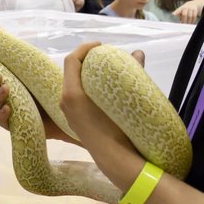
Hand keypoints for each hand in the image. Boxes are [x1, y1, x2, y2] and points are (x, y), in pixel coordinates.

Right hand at [0, 70, 66, 140]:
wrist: (65, 114)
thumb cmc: (50, 92)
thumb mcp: (36, 77)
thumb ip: (23, 67)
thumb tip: (11, 49)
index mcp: (8, 87)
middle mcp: (5, 100)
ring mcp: (9, 114)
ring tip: (6, 88)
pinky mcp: (15, 126)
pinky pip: (3, 122)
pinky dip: (3, 115)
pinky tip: (8, 108)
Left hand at [60, 42, 139, 158]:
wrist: (115, 159)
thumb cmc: (121, 128)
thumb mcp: (126, 99)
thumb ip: (132, 73)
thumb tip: (139, 53)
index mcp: (72, 94)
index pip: (71, 61)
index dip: (84, 48)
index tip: (100, 45)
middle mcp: (65, 101)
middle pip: (70, 71)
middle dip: (85, 59)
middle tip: (103, 55)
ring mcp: (67, 112)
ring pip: (71, 83)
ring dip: (85, 73)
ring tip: (103, 70)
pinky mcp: (73, 119)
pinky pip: (74, 95)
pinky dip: (85, 86)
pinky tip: (100, 88)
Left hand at [173, 0, 203, 23]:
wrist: (194, 4)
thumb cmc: (186, 8)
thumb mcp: (182, 10)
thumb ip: (179, 15)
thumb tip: (179, 20)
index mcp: (181, 8)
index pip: (178, 10)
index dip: (176, 12)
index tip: (173, 14)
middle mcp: (186, 8)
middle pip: (184, 14)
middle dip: (184, 20)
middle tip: (183, 24)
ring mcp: (191, 9)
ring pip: (189, 16)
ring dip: (188, 21)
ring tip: (187, 24)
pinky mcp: (195, 10)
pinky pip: (194, 16)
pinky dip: (193, 20)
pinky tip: (191, 22)